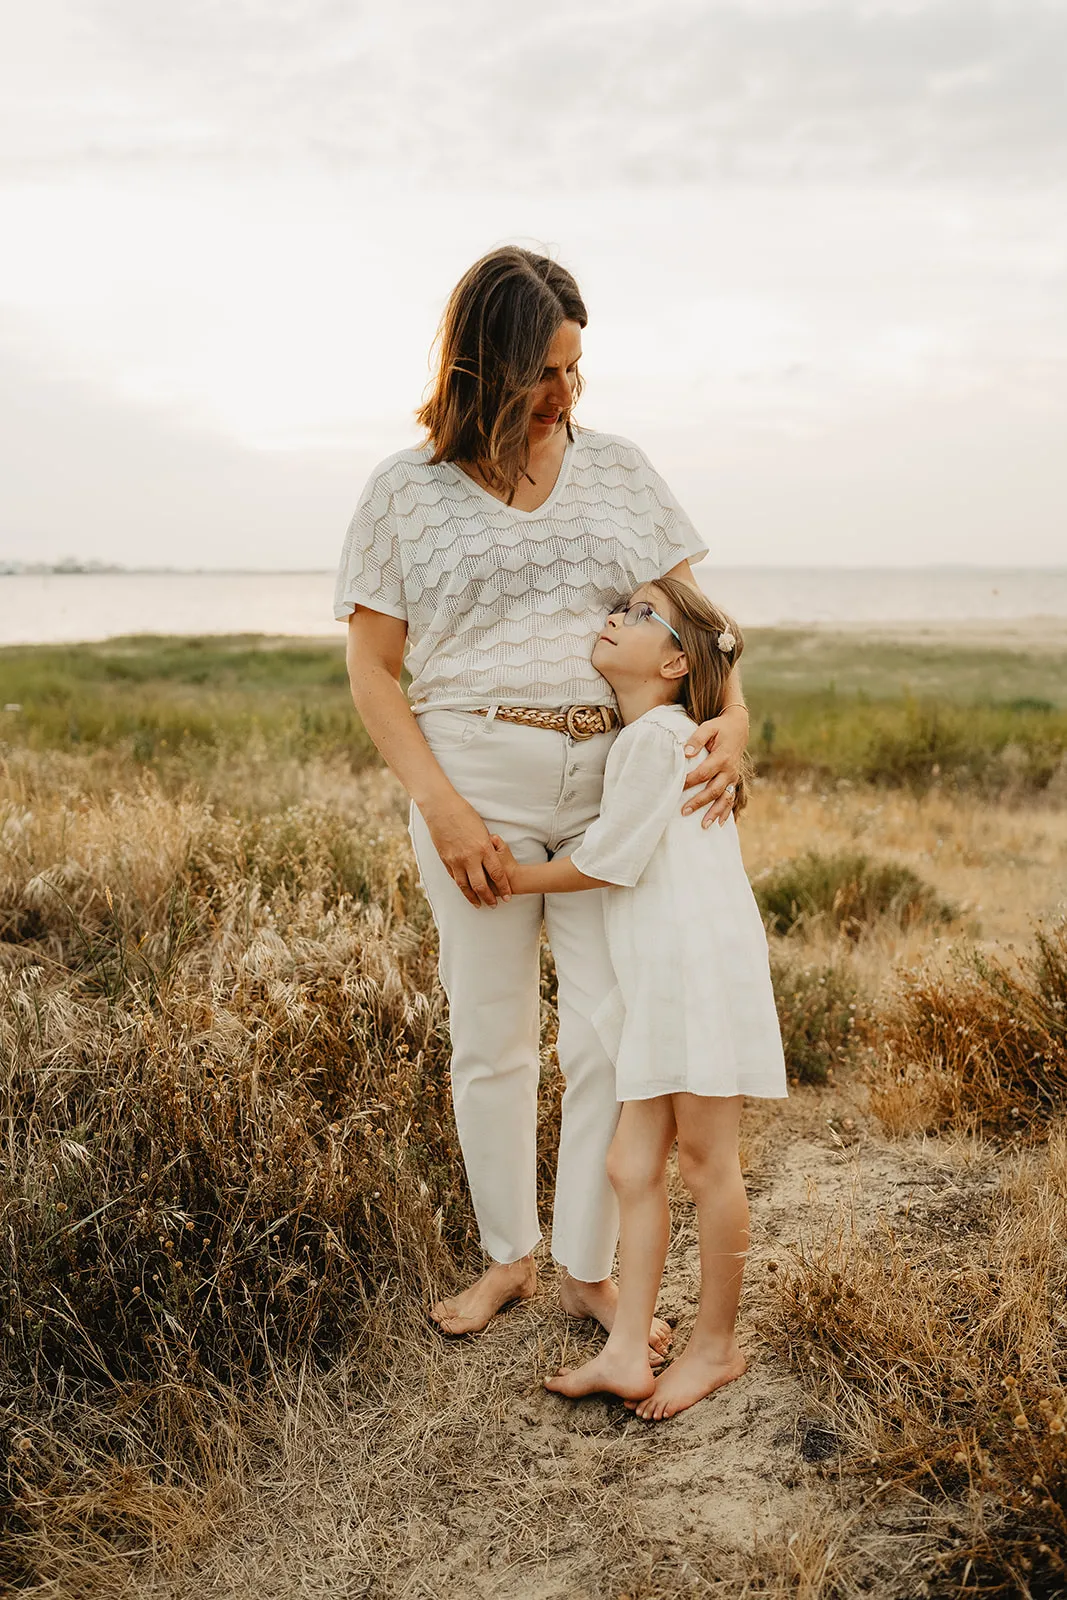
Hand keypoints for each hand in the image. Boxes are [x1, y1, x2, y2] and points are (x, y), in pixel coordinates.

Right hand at [420, 796, 512, 906]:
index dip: (504, 887)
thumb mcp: (482, 830)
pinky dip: (461, 886)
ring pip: (465, 886)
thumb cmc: (464, 814)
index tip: (509, 895)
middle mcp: (470, 857)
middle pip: (482, 885)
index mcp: (483, 848)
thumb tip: (492, 858)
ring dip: (473, 897)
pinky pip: (455, 878)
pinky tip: (465, 891)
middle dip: (490, 898)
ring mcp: (456, 860)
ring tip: (479, 904)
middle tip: (495, 905)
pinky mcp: (445, 859)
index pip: (497, 874)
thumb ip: (488, 846)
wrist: (441, 808)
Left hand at [681, 704, 748, 827]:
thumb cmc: (719, 728)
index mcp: (722, 757)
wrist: (739, 727)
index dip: (690, 781)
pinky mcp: (733, 781)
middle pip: (714, 790)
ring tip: (704, 825)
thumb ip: (696, 739)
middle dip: (699, 802)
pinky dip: (726, 812)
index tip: (677, 787)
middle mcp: (729, 770)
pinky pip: (731, 799)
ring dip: (714, 812)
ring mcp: (733, 777)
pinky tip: (719, 824)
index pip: (703, 773)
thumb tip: (686, 753)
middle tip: (684, 811)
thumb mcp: (708, 728)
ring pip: (725, 799)